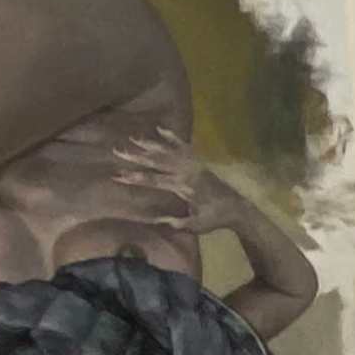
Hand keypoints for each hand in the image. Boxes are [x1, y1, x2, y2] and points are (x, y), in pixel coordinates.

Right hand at [95, 123, 215, 226]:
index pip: (155, 180)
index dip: (135, 178)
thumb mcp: (196, 226)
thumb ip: (176, 223)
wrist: (236, 207)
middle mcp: (187, 171)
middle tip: (117, 150)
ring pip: (168, 151)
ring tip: (133, 137)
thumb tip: (155, 220)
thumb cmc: (215, 219)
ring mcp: (194, 164)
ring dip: (150, 144)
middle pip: (158, 161)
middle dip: (137, 156)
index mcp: (184, 186)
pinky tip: (160, 129)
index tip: (117, 174)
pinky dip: (172, 137)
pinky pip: (184, 146)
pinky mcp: (199, 162)